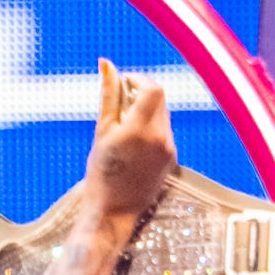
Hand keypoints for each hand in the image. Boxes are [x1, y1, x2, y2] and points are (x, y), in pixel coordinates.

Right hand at [80, 60, 177, 227]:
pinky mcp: (172, 157)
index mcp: (141, 130)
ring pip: (162, 114)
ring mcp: (169, 148)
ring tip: (123, 128)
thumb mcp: (101, 131)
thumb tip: (106, 63)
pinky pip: (164, 131)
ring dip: (145, 110)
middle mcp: (161, 138)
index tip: (123, 82)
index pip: (152, 89)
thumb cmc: (102, 172)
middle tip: (119, 104)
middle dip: (141, 93)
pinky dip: (150, 127)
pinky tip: (133, 144)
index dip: (138, 79)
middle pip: (159, 99)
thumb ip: (108, 95)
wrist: (114, 210)